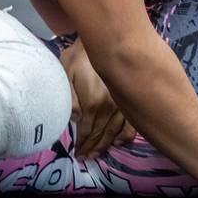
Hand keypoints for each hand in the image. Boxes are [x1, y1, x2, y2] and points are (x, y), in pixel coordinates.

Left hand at [62, 40, 136, 158]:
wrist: (103, 39)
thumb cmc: (79, 56)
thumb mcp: (65, 72)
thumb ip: (69, 98)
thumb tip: (74, 119)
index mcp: (93, 102)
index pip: (86, 130)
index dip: (81, 144)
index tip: (77, 154)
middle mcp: (111, 107)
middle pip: (100, 135)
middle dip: (92, 148)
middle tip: (85, 158)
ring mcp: (123, 105)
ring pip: (115, 133)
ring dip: (105, 145)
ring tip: (97, 154)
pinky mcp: (131, 101)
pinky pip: (131, 124)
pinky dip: (125, 136)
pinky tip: (118, 142)